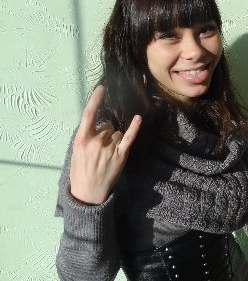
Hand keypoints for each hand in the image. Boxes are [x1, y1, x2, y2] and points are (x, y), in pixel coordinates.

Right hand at [69, 86, 141, 204]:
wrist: (88, 192)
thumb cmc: (80, 171)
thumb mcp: (76, 152)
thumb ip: (86, 136)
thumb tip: (97, 124)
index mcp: (82, 139)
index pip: (89, 114)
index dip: (95, 100)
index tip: (101, 88)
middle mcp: (97, 141)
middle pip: (106, 126)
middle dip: (104, 133)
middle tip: (99, 149)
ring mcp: (110, 148)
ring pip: (116, 132)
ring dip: (114, 139)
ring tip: (107, 154)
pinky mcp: (121, 155)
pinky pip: (129, 137)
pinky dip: (134, 128)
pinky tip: (138, 118)